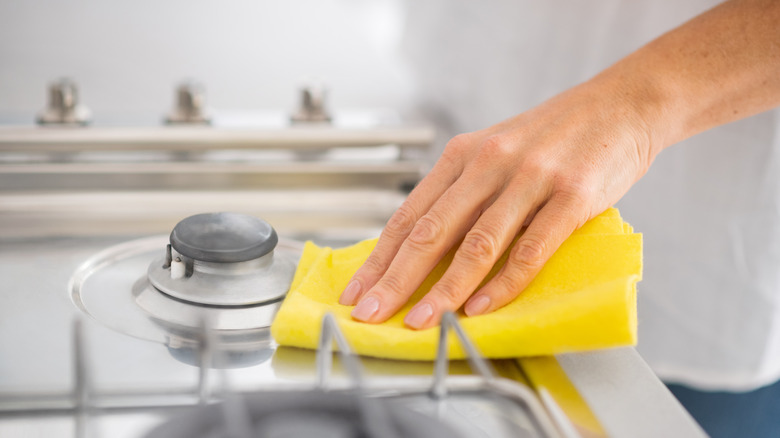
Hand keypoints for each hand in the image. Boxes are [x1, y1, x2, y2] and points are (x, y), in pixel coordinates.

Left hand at [339, 80, 656, 329]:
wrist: (621, 105)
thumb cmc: (555, 135)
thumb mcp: (497, 150)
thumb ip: (464, 192)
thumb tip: (425, 246)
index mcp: (463, 154)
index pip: (409, 215)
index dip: (379, 257)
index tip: (358, 290)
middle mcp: (489, 163)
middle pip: (431, 232)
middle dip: (396, 280)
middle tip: (371, 313)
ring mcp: (530, 179)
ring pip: (475, 245)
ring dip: (443, 290)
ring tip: (419, 321)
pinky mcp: (571, 197)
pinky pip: (529, 249)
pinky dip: (502, 284)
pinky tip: (479, 307)